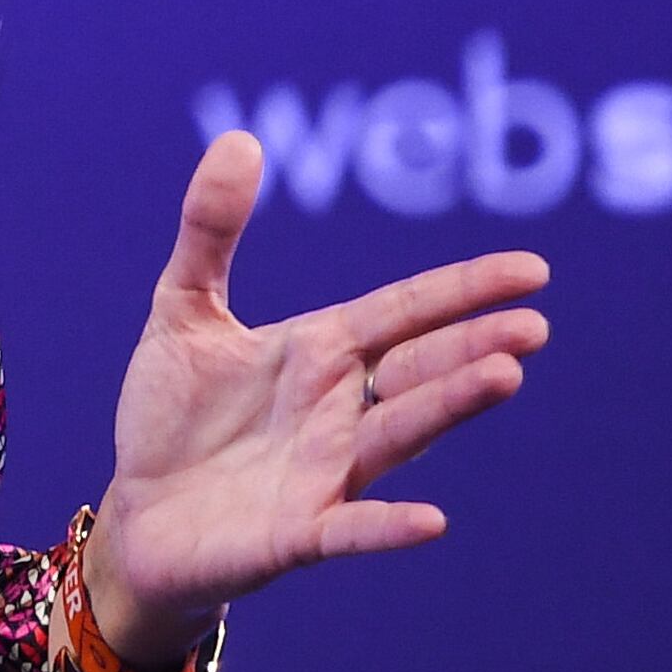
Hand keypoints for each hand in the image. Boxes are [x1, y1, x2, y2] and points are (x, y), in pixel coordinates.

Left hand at [89, 132, 549, 667]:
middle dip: (472, 346)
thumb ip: (210, 233)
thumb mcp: (182, 312)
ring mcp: (324, 474)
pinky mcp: (295, 534)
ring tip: (504, 376)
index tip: (533, 269)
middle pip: (417, 370)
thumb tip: (239, 138)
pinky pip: (348, 529)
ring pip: (397, 435)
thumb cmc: (171, 417)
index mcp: (320, 353)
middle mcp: (338, 410)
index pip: (404, 312)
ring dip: (446, 407)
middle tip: (533, 326)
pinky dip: (387, 526)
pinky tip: (432, 520)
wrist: (138, 518)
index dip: (463, 289)